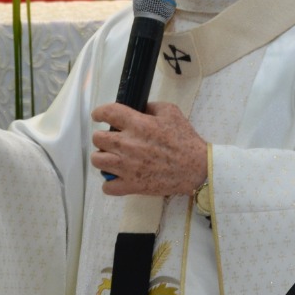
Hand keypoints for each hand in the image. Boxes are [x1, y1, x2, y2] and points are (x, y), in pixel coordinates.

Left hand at [89, 101, 207, 197]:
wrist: (197, 168)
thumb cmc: (185, 140)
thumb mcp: (171, 112)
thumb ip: (151, 107)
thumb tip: (137, 108)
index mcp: (137, 124)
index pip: (107, 113)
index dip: (99, 113)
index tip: (98, 116)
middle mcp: (128, 144)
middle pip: (97, 138)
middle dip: (101, 136)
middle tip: (110, 139)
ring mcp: (127, 167)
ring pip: (97, 161)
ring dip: (102, 157)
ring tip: (111, 157)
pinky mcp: (132, 185)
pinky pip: (107, 187)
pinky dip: (109, 183)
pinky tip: (117, 177)